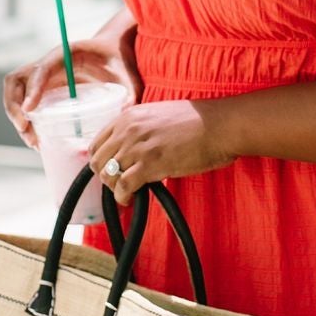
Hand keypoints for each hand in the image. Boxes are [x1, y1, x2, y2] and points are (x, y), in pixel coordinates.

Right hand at [3, 17, 140, 147]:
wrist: (114, 53)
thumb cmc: (119, 63)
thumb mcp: (127, 78)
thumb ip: (128, 96)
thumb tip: (122, 120)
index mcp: (65, 55)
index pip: (41, 69)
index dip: (32, 89)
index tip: (29, 110)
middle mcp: (48, 65)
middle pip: (16, 80)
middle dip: (14, 106)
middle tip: (26, 129)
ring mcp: (43, 77)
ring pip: (15, 92)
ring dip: (15, 115)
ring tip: (32, 140)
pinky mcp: (44, 88)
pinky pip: (24, 101)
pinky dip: (23, 119)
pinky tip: (36, 138)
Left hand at [84, 95, 231, 197]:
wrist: (219, 125)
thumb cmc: (196, 122)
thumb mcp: (158, 115)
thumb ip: (140, 128)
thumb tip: (130, 148)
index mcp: (128, 116)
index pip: (97, 143)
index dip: (102, 161)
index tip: (112, 171)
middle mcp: (128, 130)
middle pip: (98, 162)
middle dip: (106, 177)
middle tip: (120, 185)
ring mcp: (138, 147)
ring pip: (108, 176)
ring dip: (115, 189)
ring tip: (128, 193)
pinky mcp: (150, 164)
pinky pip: (123, 187)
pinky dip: (123, 197)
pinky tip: (132, 199)